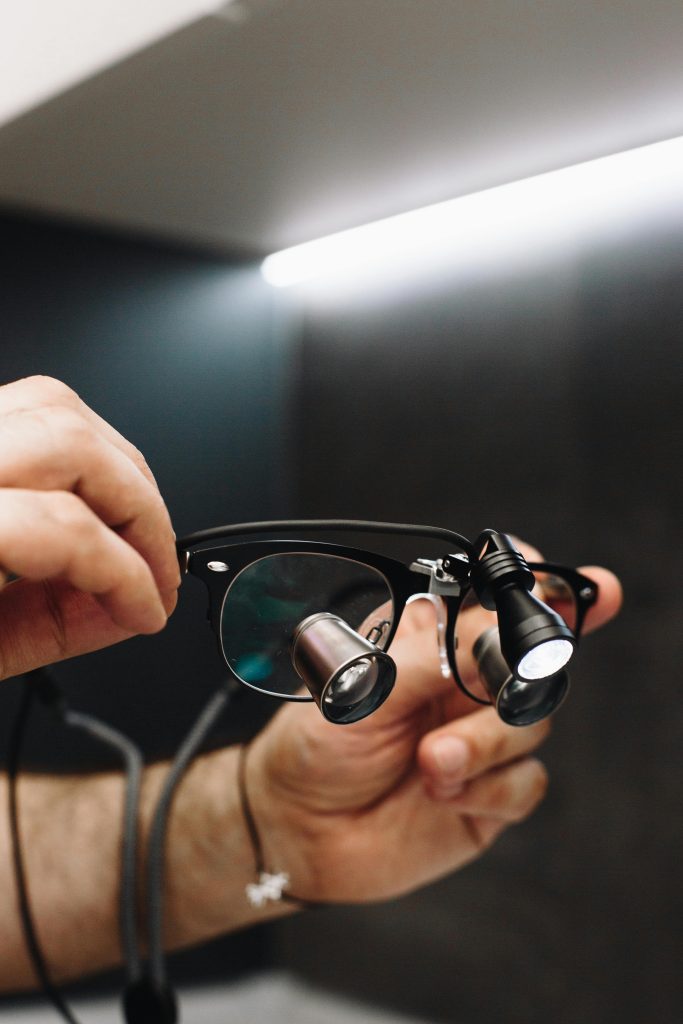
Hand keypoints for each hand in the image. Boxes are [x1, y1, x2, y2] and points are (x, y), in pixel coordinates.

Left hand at [0, 376, 179, 680]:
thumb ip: (52, 629)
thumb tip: (131, 609)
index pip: (66, 528)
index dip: (129, 575)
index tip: (150, 610)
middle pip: (74, 441)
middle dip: (142, 510)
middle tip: (158, 568)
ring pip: (57, 404)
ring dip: (117, 468)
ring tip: (132, 530)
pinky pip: (30, 409)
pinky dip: (76, 450)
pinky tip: (86, 501)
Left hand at [247, 550, 621, 902]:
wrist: (296, 830)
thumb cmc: (315, 746)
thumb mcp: (363, 687)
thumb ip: (433, 657)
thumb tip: (496, 628)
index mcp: (433, 639)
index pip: (498, 599)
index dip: (537, 585)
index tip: (558, 585)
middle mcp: (465, 682)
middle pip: (534, 658)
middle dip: (525, 668)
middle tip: (492, 683)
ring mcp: (482, 736)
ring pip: (533, 721)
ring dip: (486, 741)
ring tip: (431, 761)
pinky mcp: (492, 793)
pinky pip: (528, 782)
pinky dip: (489, 789)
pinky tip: (442, 794)